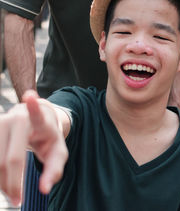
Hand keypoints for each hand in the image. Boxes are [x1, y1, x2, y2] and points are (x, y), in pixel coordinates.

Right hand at [0, 90, 67, 205]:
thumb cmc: (48, 139)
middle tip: (18, 202)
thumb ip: (54, 170)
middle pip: (11, 158)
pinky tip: (3, 184)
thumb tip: (44, 189)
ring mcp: (0, 121)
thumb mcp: (58, 152)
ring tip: (12, 195)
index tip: (31, 96)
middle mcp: (17, 118)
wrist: (35, 122)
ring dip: (0, 182)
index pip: (37, 113)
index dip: (34, 106)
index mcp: (40, 121)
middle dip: (13, 183)